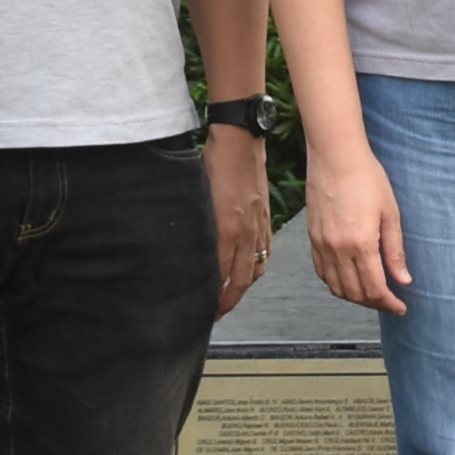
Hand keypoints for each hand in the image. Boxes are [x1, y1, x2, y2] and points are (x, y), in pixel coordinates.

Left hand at [207, 127, 276, 317]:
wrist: (242, 140)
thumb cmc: (217, 162)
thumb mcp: (197, 197)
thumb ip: (197, 227)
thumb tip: (189, 250)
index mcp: (227, 232)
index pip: (219, 278)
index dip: (212, 299)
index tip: (203, 311)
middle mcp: (246, 234)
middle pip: (240, 281)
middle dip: (228, 303)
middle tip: (216, 315)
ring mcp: (258, 227)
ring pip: (255, 269)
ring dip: (243, 288)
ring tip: (232, 297)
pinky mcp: (265, 218)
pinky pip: (265, 252)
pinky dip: (257, 267)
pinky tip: (251, 269)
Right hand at [305, 129, 411, 316]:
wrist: (335, 157)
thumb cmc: (367, 178)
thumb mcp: (390, 213)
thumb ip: (395, 250)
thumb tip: (404, 280)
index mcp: (361, 244)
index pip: (375, 288)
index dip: (389, 303)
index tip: (401, 308)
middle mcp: (338, 250)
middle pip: (355, 293)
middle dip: (375, 303)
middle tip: (391, 303)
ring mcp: (322, 245)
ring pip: (336, 287)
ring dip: (355, 297)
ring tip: (373, 294)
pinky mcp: (312, 238)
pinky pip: (322, 273)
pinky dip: (336, 284)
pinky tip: (350, 280)